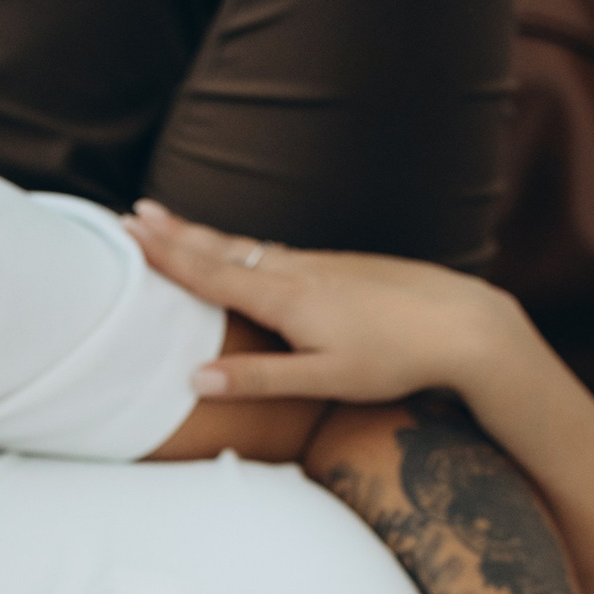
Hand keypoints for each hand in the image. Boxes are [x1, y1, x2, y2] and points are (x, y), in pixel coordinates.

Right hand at [127, 200, 526, 409]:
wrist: (465, 324)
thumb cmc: (396, 358)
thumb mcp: (324, 379)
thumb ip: (259, 379)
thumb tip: (195, 378)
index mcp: (286, 297)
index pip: (211, 273)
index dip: (165, 256)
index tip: (128, 233)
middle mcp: (298, 272)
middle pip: (223, 249)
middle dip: (175, 233)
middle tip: (132, 214)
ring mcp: (321, 265)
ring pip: (249, 247)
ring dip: (205, 236)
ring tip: (172, 224)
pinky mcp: (341, 268)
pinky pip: (276, 253)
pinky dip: (242, 247)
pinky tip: (241, 250)